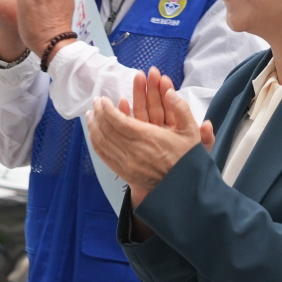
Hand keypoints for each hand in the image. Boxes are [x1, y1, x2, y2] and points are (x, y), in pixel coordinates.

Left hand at [88, 67, 212, 208]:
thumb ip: (181, 109)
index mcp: (148, 137)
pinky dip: (96, 144)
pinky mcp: (125, 173)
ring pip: (103, 142)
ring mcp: (127, 163)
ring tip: (90, 116)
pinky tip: (94, 135)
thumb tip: (170, 92)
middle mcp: (134, 150)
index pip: (119, 120)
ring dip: (94, 127)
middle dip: (98, 114)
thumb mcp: (191, 132)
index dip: (107, 108)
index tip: (103, 99)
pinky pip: (105, 157)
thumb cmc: (187, 159)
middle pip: (107, 129)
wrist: (184, 188)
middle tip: (95, 102)